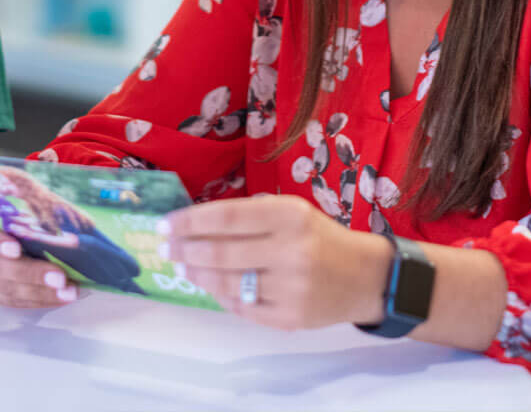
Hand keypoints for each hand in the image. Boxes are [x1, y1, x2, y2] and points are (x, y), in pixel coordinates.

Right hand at [0, 200, 79, 306]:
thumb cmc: (5, 196)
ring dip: (41, 293)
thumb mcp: (8, 187)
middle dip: (30, 274)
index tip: (16, 248)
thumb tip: (48, 204)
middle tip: (58, 276)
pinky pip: (16, 300)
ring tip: (68, 290)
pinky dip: (40, 299)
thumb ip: (21, 195)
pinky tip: (61, 296)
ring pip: (8, 290)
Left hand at [163, 194, 390, 329]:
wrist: (365, 277)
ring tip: (182, 266)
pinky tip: (210, 286)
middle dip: (186, 249)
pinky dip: (221, 296)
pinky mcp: (291, 318)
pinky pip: (244, 308)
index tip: (166, 224)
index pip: (228, 216)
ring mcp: (292, 288)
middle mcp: (291, 251)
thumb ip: (250, 217)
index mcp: (290, 216)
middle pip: (222, 252)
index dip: (191, 221)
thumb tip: (196, 225)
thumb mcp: (290, 213)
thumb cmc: (318, 237)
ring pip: (228, 283)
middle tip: (165, 247)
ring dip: (197, 274)